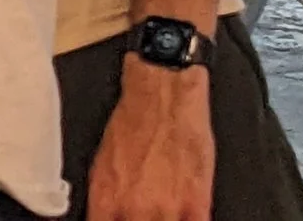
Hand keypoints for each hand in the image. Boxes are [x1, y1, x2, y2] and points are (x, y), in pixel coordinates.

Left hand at [87, 56, 214, 220]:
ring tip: (163, 212)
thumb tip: (107, 218)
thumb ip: (108, 203)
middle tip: (146, 214)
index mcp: (105, 199)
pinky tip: (185, 215)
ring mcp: (166, 210)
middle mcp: (133, 209)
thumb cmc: (134, 123)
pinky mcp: (197, 204)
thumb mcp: (105, 166)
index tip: (120, 220)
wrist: (163, 95)